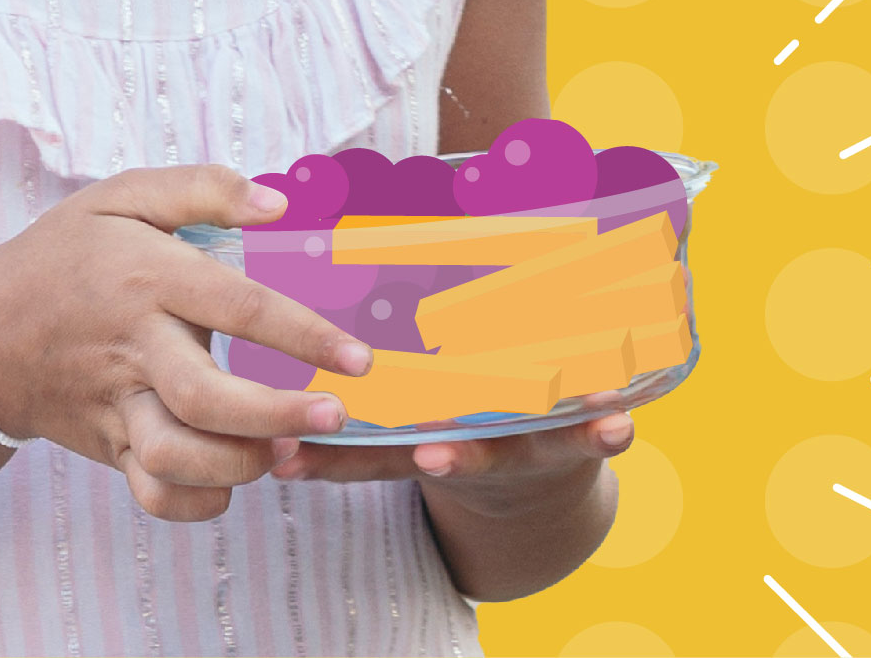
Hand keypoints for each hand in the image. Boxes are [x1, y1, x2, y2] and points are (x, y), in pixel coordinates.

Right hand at [0, 165, 375, 523]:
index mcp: (148, 279)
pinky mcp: (108, 446)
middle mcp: (134, 348)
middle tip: (334, 417)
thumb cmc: (65, 255)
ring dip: (238, 465)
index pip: (236, 306)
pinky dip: (197, 504)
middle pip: (205, 398)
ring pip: (176, 457)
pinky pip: (152, 494)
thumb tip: (278, 203)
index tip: (359, 357)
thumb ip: (203, 188)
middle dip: (277, 415)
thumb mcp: (123, 197)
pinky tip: (232, 483)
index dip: (303, 333)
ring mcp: (117, 405)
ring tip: (285, 451)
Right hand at [266, 409, 635, 513]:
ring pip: (536, 444)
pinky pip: (585, 430)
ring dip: (558, 435)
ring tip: (583, 426)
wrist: (524, 495)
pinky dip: (605, 423)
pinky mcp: (565, 433)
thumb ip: (338, 431)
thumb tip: (248, 374)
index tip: (291, 457)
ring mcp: (522, 444)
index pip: (366, 457)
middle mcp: (469, 452)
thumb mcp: (388, 443)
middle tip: (433, 453)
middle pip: (456, 455)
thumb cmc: (446, 438)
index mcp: (415, 447)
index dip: (332, 459)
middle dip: (449, 454)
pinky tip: (622, 415)